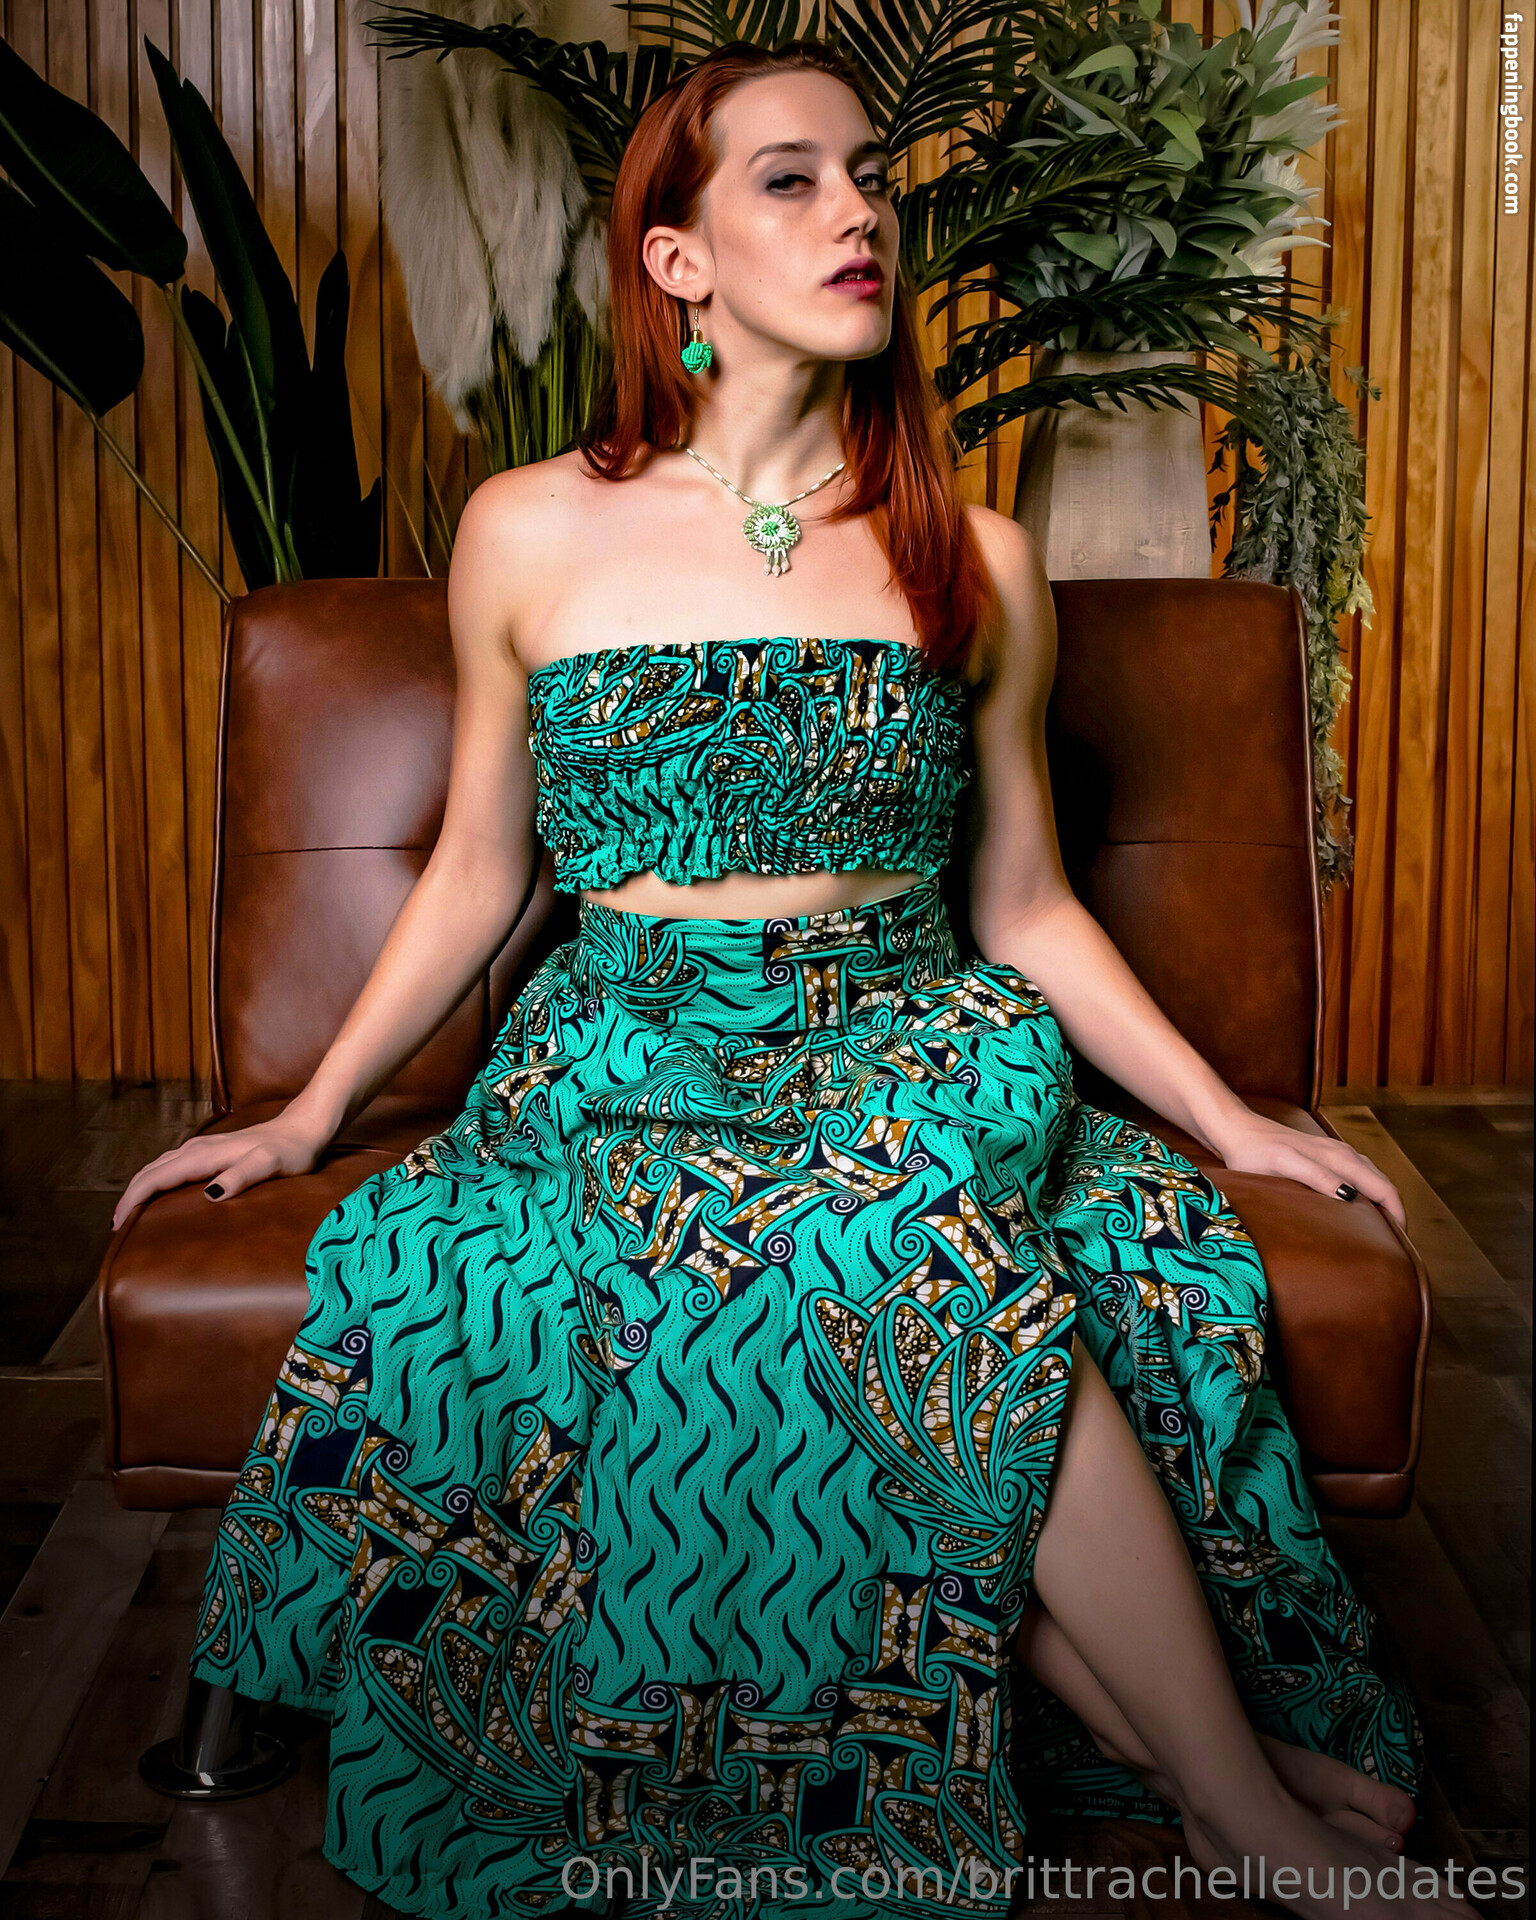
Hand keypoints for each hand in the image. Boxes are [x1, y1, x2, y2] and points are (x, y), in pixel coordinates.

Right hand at [109, 1111, 332, 1231]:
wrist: (305, 1128)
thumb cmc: (291, 1150)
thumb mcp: (270, 1164)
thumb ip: (242, 1176)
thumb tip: (210, 1194)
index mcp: (204, 1156)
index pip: (156, 1178)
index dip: (133, 1201)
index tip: (119, 1225)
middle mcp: (197, 1149)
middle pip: (150, 1172)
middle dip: (129, 1198)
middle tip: (117, 1229)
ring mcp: (203, 1148)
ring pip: (159, 1167)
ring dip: (140, 1188)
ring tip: (130, 1214)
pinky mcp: (210, 1152)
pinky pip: (172, 1166)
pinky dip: (156, 1180)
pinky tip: (159, 1192)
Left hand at [1209, 1108, 1406, 1231]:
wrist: (1235, 1129)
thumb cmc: (1255, 1150)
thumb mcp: (1284, 1165)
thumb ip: (1317, 1176)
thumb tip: (1352, 1196)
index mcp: (1338, 1158)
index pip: (1382, 1188)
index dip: (1396, 1213)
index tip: (1401, 1241)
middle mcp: (1343, 1153)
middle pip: (1383, 1183)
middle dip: (1395, 1210)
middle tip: (1398, 1242)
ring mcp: (1334, 1152)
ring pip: (1372, 1178)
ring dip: (1383, 1200)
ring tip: (1384, 1227)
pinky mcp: (1324, 1154)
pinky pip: (1358, 1173)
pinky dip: (1369, 1190)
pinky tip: (1360, 1204)